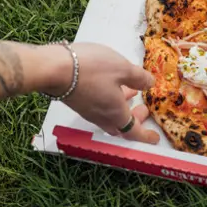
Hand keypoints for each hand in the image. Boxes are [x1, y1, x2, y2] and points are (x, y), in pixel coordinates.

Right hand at [42, 43, 159, 143]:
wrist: (52, 69)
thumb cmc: (91, 69)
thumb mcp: (122, 68)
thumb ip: (139, 77)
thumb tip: (150, 84)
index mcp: (115, 114)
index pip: (133, 132)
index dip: (145, 136)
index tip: (154, 138)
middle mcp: (101, 117)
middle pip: (120, 126)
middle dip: (134, 120)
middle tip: (144, 110)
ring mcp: (87, 110)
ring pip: (109, 116)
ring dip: (122, 107)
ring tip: (131, 92)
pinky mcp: (76, 101)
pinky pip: (98, 107)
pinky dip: (109, 100)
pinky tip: (110, 84)